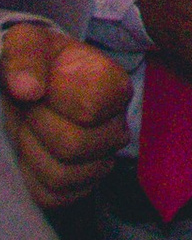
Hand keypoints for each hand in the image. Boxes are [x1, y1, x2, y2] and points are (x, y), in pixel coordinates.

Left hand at [3, 21, 131, 208]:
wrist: (36, 83)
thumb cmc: (37, 61)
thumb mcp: (27, 42)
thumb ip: (26, 56)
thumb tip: (28, 91)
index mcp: (112, 83)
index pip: (95, 107)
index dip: (55, 102)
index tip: (41, 88)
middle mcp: (116, 122)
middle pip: (75, 146)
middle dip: (38, 128)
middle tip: (31, 110)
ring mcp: (101, 156)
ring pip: (65, 176)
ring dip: (33, 155)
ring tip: (31, 131)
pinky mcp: (82, 184)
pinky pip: (57, 197)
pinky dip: (35, 180)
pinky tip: (34, 155)